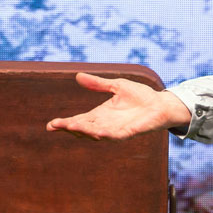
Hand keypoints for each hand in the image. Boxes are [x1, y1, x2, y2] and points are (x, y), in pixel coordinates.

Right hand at [46, 72, 190, 139]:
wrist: (161, 104)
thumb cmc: (141, 96)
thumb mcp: (116, 86)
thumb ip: (98, 84)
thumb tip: (78, 76)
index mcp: (100, 114)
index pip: (79, 120)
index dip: (65, 123)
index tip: (51, 125)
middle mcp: (105, 124)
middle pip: (83, 128)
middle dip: (69, 127)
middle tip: (55, 126)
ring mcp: (116, 130)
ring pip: (95, 134)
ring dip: (83, 131)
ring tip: (71, 126)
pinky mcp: (128, 132)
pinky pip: (114, 136)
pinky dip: (104, 135)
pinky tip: (96, 132)